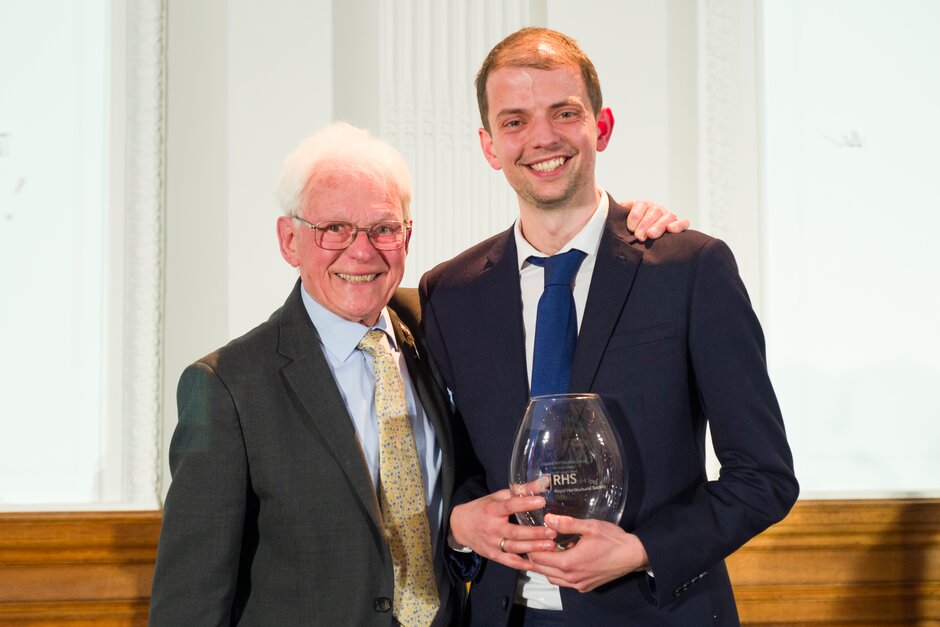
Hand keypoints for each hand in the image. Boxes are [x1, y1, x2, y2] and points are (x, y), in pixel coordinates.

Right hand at [450, 489, 557, 570]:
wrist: (460, 527)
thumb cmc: (482, 509)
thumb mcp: (497, 497)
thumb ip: (519, 491)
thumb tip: (542, 483)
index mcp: (492, 510)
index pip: (510, 506)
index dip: (525, 503)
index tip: (542, 501)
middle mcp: (492, 528)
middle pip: (515, 532)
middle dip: (535, 533)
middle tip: (552, 531)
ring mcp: (492, 544)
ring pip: (514, 548)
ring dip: (533, 548)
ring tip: (551, 545)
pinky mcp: (494, 556)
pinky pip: (510, 562)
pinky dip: (524, 564)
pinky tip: (538, 564)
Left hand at [524, 514, 648, 591]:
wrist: (633, 555)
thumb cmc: (613, 539)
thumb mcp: (590, 526)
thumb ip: (567, 523)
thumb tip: (547, 518)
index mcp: (569, 562)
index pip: (538, 558)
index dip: (531, 547)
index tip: (531, 536)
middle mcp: (571, 578)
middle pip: (541, 570)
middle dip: (535, 556)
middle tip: (534, 541)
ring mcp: (578, 585)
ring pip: (551, 578)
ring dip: (545, 566)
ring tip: (546, 550)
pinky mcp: (585, 587)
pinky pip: (563, 583)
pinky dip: (556, 573)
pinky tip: (561, 559)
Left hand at [622, 199, 689, 240]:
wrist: (642, 240)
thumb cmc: (631, 232)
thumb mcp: (622, 223)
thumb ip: (618, 215)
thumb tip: (610, 211)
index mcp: (644, 206)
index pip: (641, 204)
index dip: (636, 215)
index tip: (630, 228)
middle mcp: (657, 209)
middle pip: (654, 211)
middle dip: (646, 223)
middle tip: (639, 236)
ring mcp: (669, 216)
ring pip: (668, 215)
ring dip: (659, 225)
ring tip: (651, 235)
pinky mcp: (679, 225)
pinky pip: (684, 222)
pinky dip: (679, 224)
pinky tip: (671, 230)